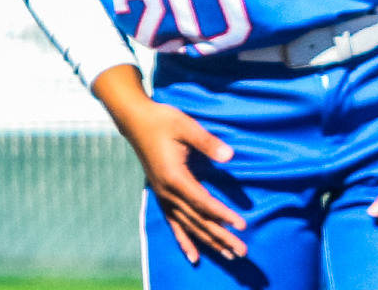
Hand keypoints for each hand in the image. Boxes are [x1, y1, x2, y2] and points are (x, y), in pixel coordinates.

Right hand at [95, 65, 246, 264]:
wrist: (135, 120)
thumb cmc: (162, 120)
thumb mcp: (185, 126)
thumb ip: (207, 143)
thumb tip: (229, 156)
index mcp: (174, 177)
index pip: (202, 202)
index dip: (222, 215)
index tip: (241, 225)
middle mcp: (167, 192)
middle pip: (197, 220)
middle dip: (220, 236)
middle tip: (241, 252)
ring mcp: (163, 196)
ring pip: (188, 225)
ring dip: (208, 241)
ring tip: (227, 255)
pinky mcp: (161, 195)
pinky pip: (173, 223)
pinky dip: (184, 240)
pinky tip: (193, 256)